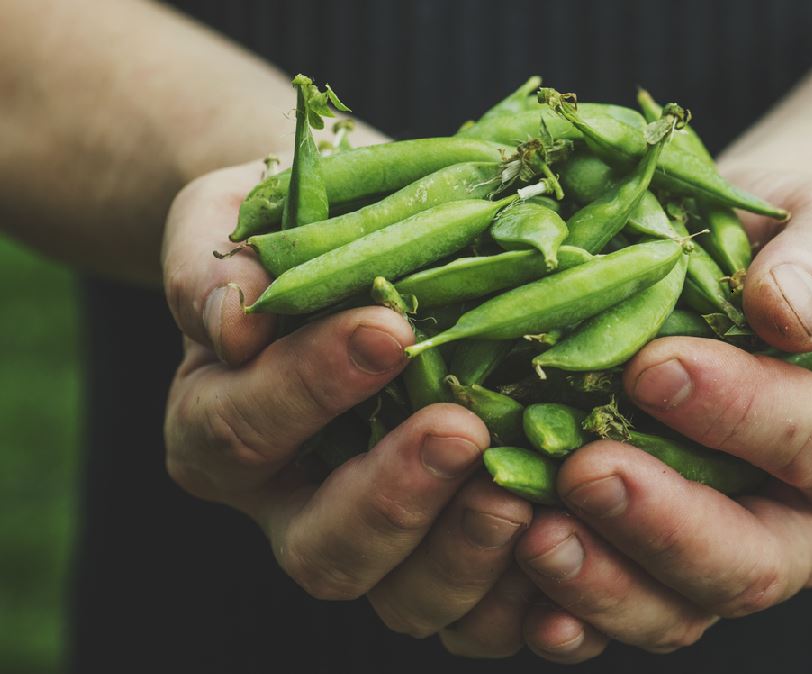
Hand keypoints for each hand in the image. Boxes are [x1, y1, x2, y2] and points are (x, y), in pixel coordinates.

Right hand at [161, 161, 534, 647]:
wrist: (351, 247)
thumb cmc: (291, 226)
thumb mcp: (230, 214)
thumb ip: (213, 261)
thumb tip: (234, 317)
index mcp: (222, 424)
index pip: (242, 428)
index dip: (307, 388)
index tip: (387, 331)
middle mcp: (290, 502)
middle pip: (322, 546)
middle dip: (392, 496)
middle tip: (460, 430)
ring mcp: (373, 541)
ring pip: (401, 597)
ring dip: (462, 557)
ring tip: (519, 495)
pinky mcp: (444, 557)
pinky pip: (475, 614)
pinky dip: (521, 598)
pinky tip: (566, 545)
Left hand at [499, 173, 811, 661]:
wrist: (752, 281)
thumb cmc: (797, 247)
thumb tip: (788, 310)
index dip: (746, 415)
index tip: (656, 367)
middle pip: (754, 563)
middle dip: (664, 526)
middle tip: (585, 472)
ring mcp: (736, 555)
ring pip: (680, 610)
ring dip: (604, 584)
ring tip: (535, 535)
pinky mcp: (664, 571)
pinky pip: (620, 610)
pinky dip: (567, 610)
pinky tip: (518, 580)